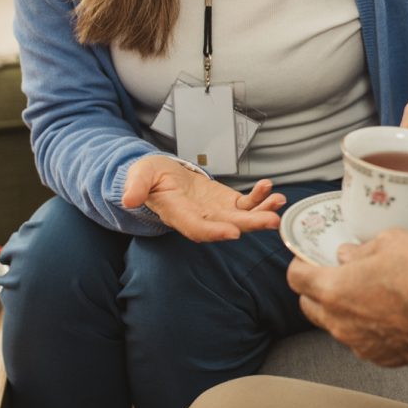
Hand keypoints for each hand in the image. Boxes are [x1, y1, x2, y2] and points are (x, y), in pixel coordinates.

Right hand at [122, 155, 283, 241]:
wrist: (160, 176)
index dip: (214, 232)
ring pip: (242, 217)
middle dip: (250, 224)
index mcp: (178, 214)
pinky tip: (270, 189)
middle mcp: (201, 218)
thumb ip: (136, 186)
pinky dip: (259, 197)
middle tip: (272, 221)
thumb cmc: (149, 177)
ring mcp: (216, 212)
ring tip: (278, 202)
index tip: (233, 232)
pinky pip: (246, 203)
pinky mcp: (227, 202)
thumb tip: (128, 198)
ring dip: (262, 212)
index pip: (196, 228)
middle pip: (227, 225)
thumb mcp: (139, 175)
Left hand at [287, 230, 407, 366]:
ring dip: (341, 307)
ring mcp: (357, 343)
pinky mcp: (378, 357)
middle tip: (338, 273)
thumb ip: (362, 248)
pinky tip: (388, 310)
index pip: (295, 278)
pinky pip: (359, 338)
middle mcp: (338, 321)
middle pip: (308, 305)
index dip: (300, 264)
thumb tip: (347, 255)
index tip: (311, 257)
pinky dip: (365, 325)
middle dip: (315, 288)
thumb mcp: (394, 241)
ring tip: (369, 291)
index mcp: (334, 289)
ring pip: (334, 324)